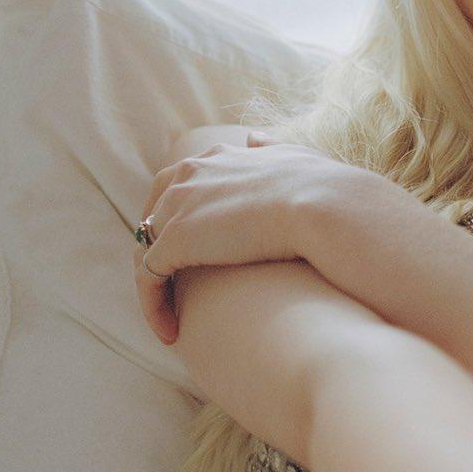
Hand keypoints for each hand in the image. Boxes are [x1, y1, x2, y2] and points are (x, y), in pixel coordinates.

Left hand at [132, 132, 373, 342]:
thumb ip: (271, 147)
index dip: (183, 218)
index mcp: (218, 156)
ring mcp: (177, 207)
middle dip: (159, 250)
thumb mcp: (294, 155)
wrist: (326, 207)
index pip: (181, 184)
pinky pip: (146, 279)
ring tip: (173, 320)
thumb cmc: (324, 189)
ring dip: (156, 285)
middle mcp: (190, 174)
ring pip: (147, 250)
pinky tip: (171, 333)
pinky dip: (152, 307)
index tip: (199, 252)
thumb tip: (255, 138)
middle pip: (154, 214)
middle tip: (177, 288)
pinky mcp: (174, 242)